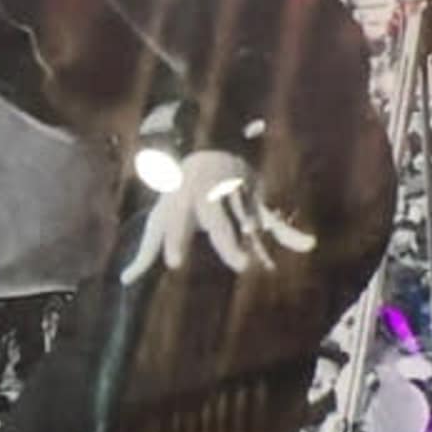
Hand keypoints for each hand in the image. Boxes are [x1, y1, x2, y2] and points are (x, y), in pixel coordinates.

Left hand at [123, 143, 315, 283]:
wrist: (210, 152)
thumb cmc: (177, 196)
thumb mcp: (159, 219)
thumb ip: (146, 251)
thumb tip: (124, 280)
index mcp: (183, 202)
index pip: (178, 223)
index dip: (176, 241)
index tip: (174, 264)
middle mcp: (210, 197)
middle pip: (219, 221)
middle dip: (228, 241)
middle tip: (238, 266)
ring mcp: (235, 198)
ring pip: (247, 216)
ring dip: (256, 230)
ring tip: (265, 250)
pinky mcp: (255, 202)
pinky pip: (273, 219)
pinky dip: (289, 233)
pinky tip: (307, 245)